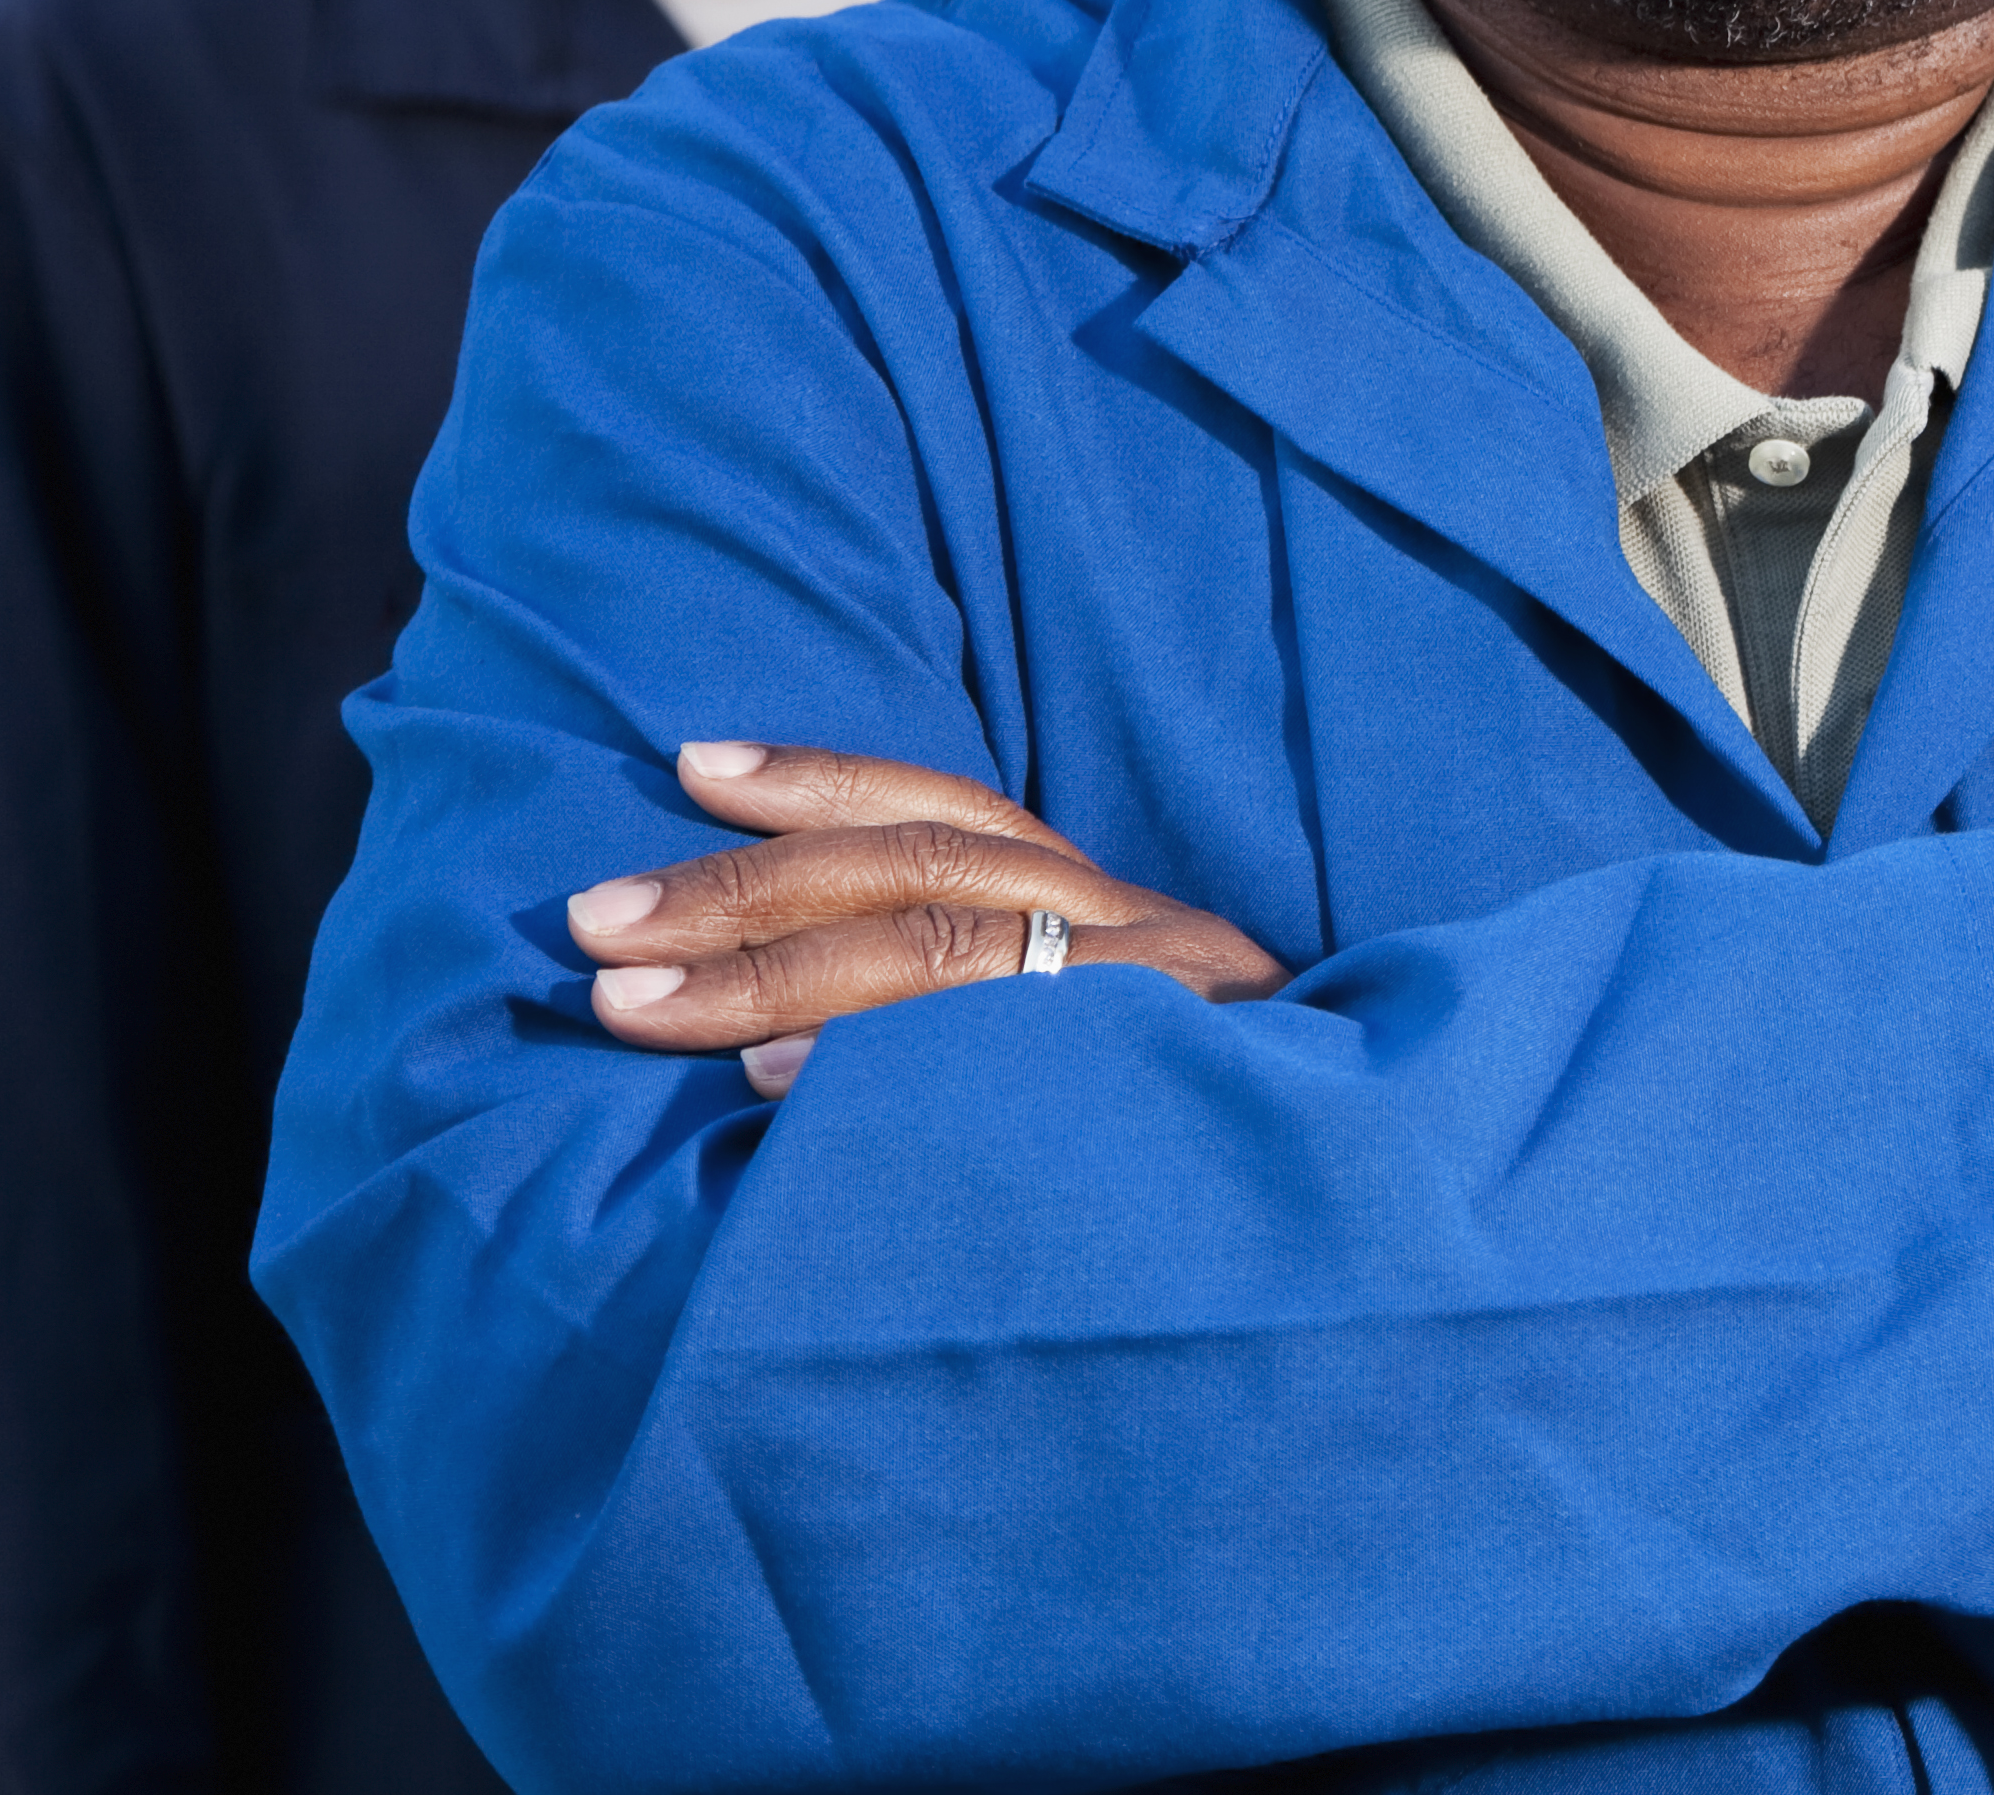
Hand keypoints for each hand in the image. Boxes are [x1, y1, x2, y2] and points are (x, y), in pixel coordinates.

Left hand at [567, 741, 1289, 1097]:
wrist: (1399, 1229)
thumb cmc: (1212, 1146)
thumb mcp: (1116, 1051)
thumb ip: (992, 1016)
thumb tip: (776, 1031)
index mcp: (1117, 915)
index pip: (952, 814)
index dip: (822, 780)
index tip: (689, 763)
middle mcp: (1147, 938)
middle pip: (927, 878)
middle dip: (744, 893)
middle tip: (594, 926)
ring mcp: (1167, 1015)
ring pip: (957, 956)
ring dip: (778, 980)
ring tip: (640, 1009)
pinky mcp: (1176, 1102)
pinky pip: (1010, 1072)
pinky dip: (880, 1075)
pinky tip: (777, 1094)